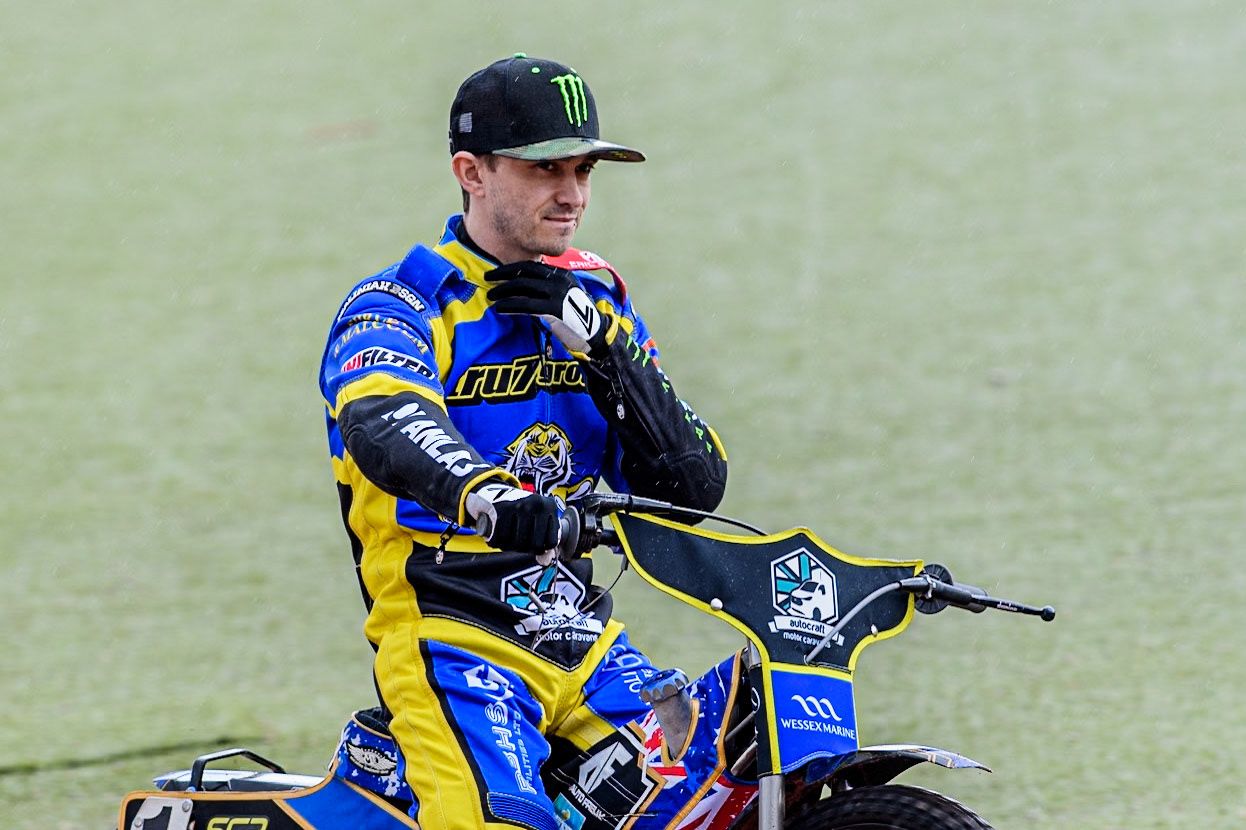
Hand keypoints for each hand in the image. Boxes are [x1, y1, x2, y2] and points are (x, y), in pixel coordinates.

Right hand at [465, 481, 560, 558]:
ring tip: (505, 535)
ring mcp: (520, 505)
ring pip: (517, 543)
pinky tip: (495, 534)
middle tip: (515, 539)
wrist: (492, 493)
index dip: (539, 548)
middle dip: (522, 548)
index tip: (531, 540)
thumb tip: (546, 561)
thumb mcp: (535, 523)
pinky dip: (495, 542)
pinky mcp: (502, 509)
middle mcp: (537, 504)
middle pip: (533, 544)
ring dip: (507, 546)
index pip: (550, 542)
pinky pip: (500, 539)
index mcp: (549, 506)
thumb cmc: (519, 514)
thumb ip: (543, 542)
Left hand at [486, 262, 604, 353]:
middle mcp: (559, 279)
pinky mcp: (555, 309)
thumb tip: (520, 288)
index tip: (496, 272)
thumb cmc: (576, 317)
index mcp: (561, 274)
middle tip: (487, 279)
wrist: (595, 333)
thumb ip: (546, 288)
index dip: (511, 268)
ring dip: (503, 291)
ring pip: (522, 286)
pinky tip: (500, 309)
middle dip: (502, 275)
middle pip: (524, 272)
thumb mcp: (563, 295)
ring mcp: (558, 293)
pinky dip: (510, 305)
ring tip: (491, 296)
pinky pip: (526, 304)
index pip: (531, 266)